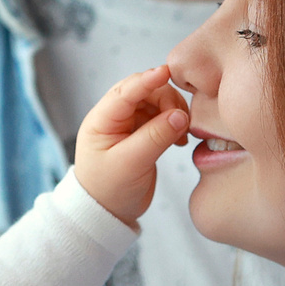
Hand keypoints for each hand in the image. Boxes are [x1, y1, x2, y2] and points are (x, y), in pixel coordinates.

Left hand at [72, 65, 190, 225]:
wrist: (106, 213)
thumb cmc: (109, 190)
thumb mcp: (131, 164)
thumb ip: (155, 137)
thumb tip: (180, 115)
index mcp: (102, 120)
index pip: (126, 91)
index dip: (148, 80)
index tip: (167, 72)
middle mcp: (114, 117)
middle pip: (144, 91)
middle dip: (166, 99)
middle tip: (181, 120)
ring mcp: (128, 125)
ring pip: (155, 103)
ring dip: (172, 111)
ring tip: (182, 133)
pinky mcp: (142, 134)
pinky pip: (161, 117)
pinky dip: (174, 122)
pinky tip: (180, 139)